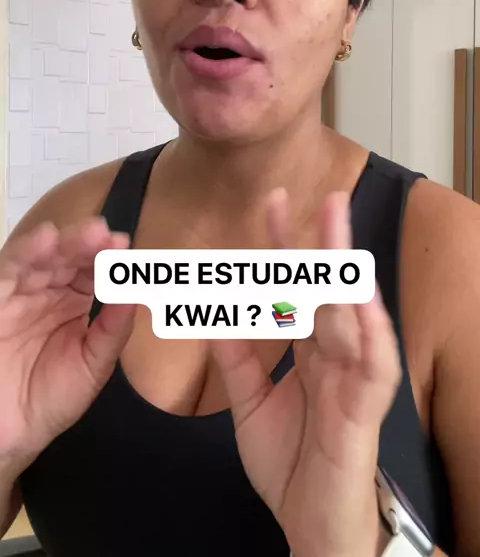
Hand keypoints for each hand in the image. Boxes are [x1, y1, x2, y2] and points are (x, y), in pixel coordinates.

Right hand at [0, 218, 134, 476]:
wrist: (8, 434)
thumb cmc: (49, 400)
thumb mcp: (92, 366)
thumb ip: (113, 330)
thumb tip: (138, 294)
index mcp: (73, 301)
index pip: (92, 270)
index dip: (108, 257)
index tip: (125, 245)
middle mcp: (46, 291)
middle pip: (68, 257)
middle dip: (88, 244)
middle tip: (107, 234)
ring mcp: (18, 294)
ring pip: (41, 258)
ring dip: (64, 242)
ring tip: (89, 233)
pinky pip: (8, 272)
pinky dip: (26, 252)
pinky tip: (46, 239)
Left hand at [210, 191, 400, 556]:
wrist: (310, 528)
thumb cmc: (290, 465)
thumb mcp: (251, 405)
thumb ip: (238, 360)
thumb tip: (215, 314)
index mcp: (311, 352)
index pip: (298, 289)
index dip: (286, 247)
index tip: (272, 204)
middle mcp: (336, 357)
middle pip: (331, 292)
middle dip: (325, 244)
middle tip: (324, 195)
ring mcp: (354, 381)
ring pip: (354, 316)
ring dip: (346, 271)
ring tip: (339, 227)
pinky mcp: (365, 412)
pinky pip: (374, 367)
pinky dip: (370, 331)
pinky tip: (360, 297)